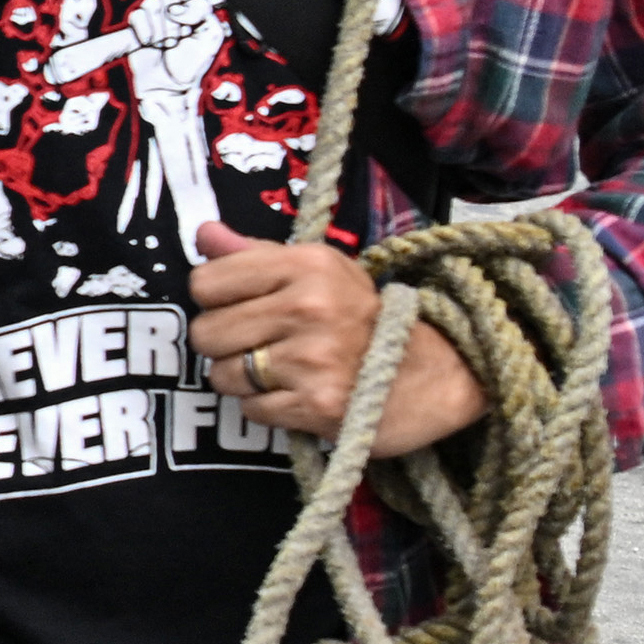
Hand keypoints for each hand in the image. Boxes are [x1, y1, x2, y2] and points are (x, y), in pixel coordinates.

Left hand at [188, 225, 487, 458]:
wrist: (438, 374)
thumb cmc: (368, 320)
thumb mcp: (323, 272)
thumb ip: (257, 255)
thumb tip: (204, 233)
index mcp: (306, 266)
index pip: (205, 282)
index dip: (216, 299)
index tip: (242, 306)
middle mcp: (309, 307)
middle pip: (206, 333)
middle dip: (226, 344)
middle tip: (264, 344)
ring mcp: (313, 358)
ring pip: (223, 375)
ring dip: (247, 380)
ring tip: (285, 370)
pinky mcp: (317, 405)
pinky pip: (252, 410)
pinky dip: (270, 408)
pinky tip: (300, 394)